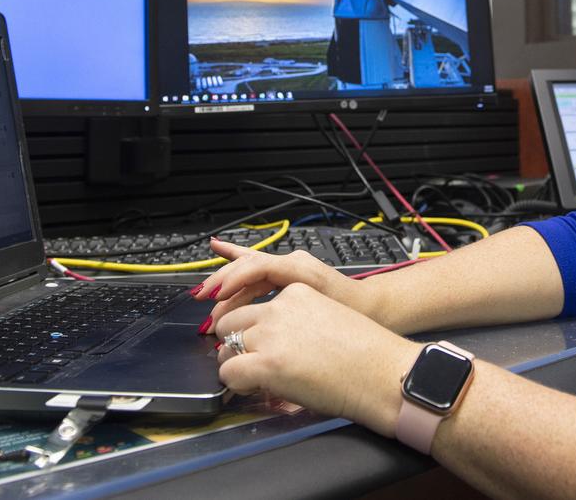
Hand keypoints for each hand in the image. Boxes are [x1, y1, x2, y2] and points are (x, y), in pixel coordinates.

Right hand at [191, 238, 376, 330]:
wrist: (374, 307)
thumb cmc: (353, 312)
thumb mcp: (321, 316)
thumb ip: (288, 318)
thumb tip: (253, 328)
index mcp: (299, 269)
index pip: (257, 266)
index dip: (232, 281)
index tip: (214, 296)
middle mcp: (293, 263)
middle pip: (248, 266)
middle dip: (222, 282)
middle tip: (201, 299)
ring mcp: (291, 266)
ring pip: (250, 268)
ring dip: (227, 283)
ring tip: (205, 293)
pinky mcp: (290, 274)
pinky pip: (258, 267)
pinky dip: (238, 263)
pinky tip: (220, 248)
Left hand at [214, 281, 418, 434]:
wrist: (381, 372)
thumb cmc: (365, 353)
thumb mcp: (327, 317)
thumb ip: (297, 320)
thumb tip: (275, 340)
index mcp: (297, 292)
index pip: (253, 303)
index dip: (250, 326)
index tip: (254, 340)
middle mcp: (280, 308)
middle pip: (231, 320)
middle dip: (235, 342)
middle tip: (248, 360)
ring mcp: (271, 334)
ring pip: (226, 345)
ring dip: (234, 361)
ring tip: (253, 376)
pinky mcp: (267, 363)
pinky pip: (229, 371)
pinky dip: (234, 381)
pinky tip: (253, 386)